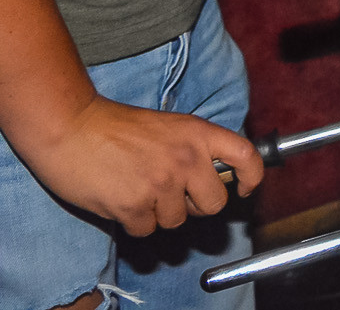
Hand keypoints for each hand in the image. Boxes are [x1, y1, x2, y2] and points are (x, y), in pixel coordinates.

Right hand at [12, 93, 262, 236]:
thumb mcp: (169, 126)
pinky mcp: (134, 206)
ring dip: (159, 214)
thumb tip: (211, 178)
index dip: (252, 177)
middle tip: (175, 196)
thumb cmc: (116, 127)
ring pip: (177, 221)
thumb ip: (194, 149)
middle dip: (196, 206)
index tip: (243, 189)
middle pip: (214, 204)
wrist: (72, 127)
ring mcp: (161, 183)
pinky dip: (135, 221)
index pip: (246, 156)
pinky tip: (121, 199)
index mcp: (198, 134)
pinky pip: (147, 229)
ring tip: (138, 189)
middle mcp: (187, 159)